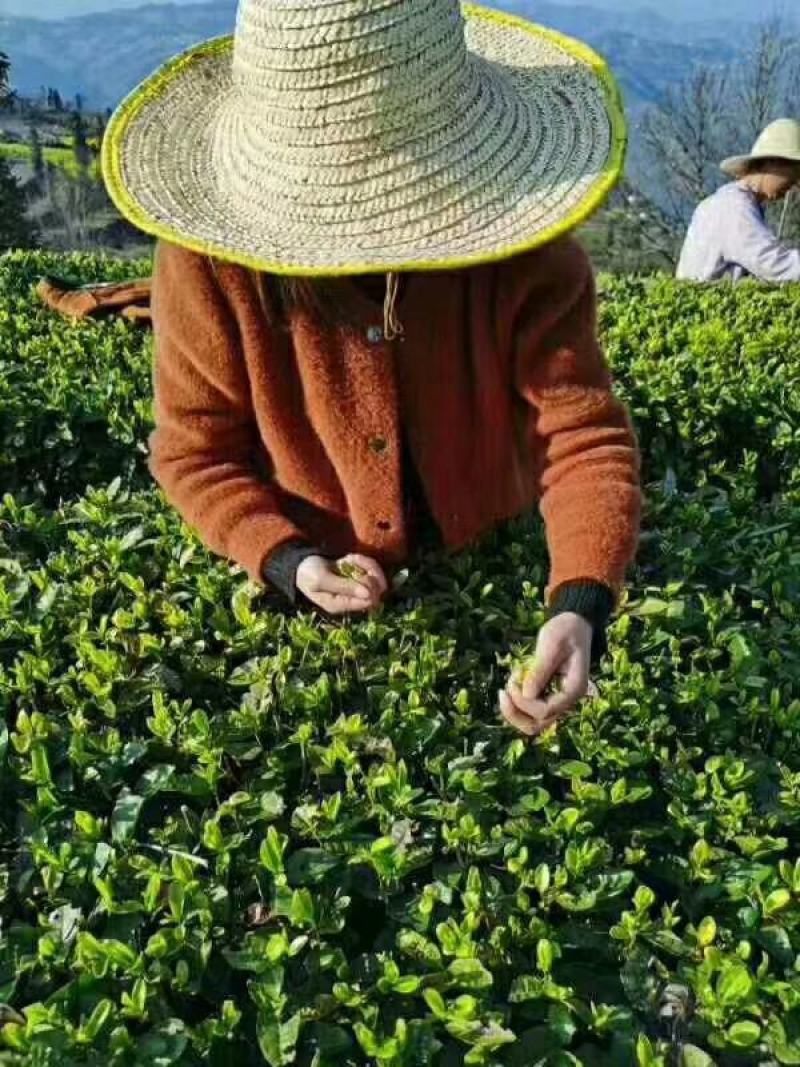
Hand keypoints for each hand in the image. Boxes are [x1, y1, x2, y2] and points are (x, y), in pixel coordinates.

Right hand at [296, 553, 387, 615]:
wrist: (302, 565)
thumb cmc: (308, 574)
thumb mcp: (321, 580)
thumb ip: (344, 587)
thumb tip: (368, 594)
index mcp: (341, 605)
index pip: (369, 601)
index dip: (368, 585)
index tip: (354, 571)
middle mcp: (352, 600)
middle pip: (378, 590)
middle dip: (370, 571)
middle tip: (352, 561)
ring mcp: (357, 589)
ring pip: (378, 579)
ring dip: (367, 564)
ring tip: (349, 558)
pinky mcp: (358, 578)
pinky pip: (371, 570)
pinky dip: (363, 561)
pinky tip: (349, 557)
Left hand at [499, 613, 592, 736]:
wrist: (575, 625)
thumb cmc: (565, 631)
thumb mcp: (551, 644)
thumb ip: (540, 670)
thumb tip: (526, 694)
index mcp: (574, 689)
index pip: (545, 711)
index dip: (523, 701)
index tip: (514, 678)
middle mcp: (566, 700)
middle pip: (536, 725)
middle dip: (515, 711)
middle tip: (505, 688)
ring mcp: (557, 700)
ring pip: (531, 722)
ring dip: (514, 709)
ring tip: (509, 684)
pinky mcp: (548, 696)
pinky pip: (529, 711)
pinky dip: (516, 702)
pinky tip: (514, 681)